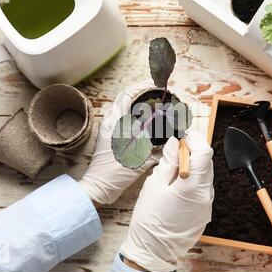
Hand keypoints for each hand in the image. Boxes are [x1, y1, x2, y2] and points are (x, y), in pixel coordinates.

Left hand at [79, 81, 159, 204]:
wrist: (99, 187)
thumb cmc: (115, 172)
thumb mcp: (139, 157)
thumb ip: (156, 146)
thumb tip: (172, 137)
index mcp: (114, 122)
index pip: (127, 95)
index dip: (142, 87)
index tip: (156, 84)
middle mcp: (110, 122)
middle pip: (126, 100)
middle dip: (142, 95)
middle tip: (159, 95)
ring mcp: (109, 130)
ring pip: (125, 111)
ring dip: (139, 106)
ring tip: (155, 107)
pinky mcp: (111, 138)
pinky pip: (125, 122)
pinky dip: (136, 119)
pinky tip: (148, 125)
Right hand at [119, 130, 213, 271]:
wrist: (153, 250)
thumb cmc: (150, 219)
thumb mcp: (155, 185)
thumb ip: (168, 161)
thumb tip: (174, 143)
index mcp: (193, 186)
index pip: (204, 152)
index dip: (195, 139)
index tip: (184, 135)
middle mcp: (206, 195)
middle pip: (207, 163)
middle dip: (194, 151)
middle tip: (176, 148)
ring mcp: (207, 205)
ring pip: (206, 175)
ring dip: (194, 166)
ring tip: (175, 167)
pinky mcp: (205, 212)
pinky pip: (204, 189)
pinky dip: (194, 180)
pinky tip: (179, 183)